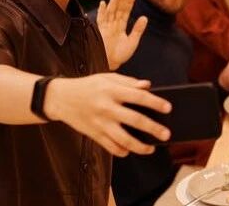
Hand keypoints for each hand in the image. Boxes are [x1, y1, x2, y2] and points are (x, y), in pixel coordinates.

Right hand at [44, 73, 171, 156]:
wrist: (60, 98)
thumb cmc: (88, 86)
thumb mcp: (107, 78)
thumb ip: (128, 82)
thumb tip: (148, 86)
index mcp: (112, 91)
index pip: (139, 97)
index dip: (155, 103)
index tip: (168, 108)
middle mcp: (106, 108)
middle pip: (135, 120)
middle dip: (153, 128)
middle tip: (166, 134)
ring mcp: (100, 123)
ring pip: (123, 139)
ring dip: (140, 146)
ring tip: (151, 148)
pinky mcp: (93, 134)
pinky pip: (110, 147)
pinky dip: (121, 151)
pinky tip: (130, 150)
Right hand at [97, 0, 147, 69]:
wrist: (111, 64)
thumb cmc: (121, 54)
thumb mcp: (132, 41)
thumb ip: (138, 29)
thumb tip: (144, 17)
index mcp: (121, 26)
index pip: (126, 11)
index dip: (129, 2)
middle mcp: (113, 25)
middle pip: (118, 9)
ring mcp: (106, 27)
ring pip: (110, 12)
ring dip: (114, 2)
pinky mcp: (100, 31)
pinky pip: (101, 20)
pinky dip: (102, 12)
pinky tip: (103, 3)